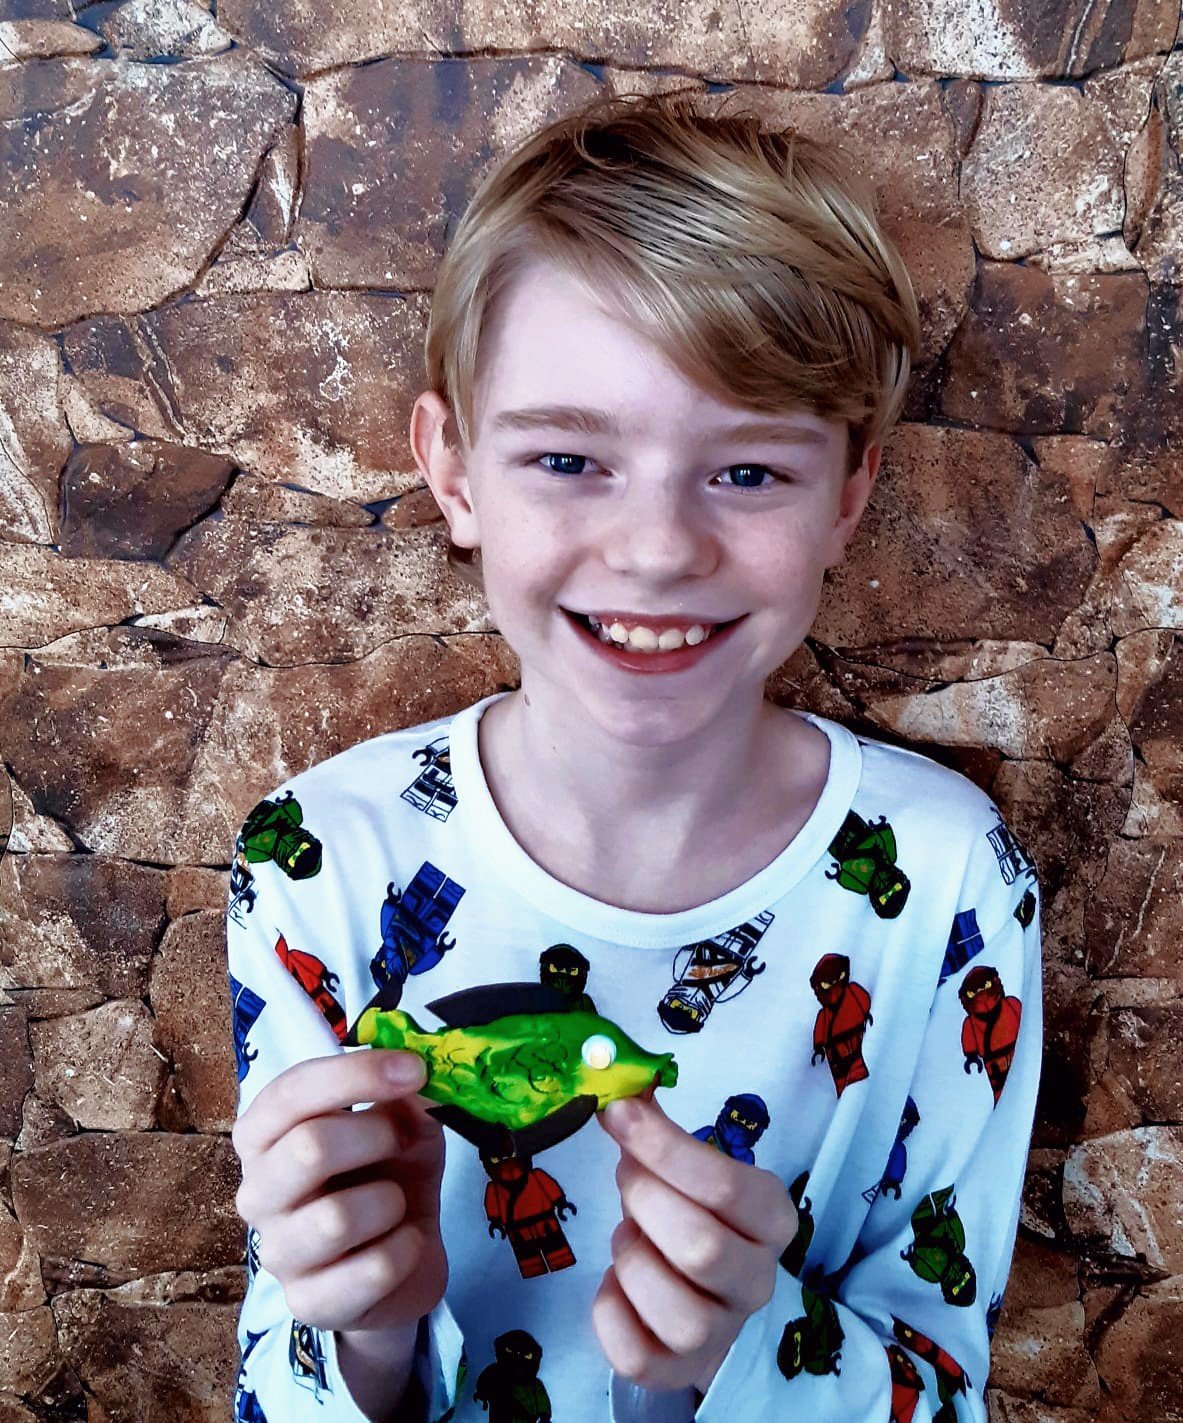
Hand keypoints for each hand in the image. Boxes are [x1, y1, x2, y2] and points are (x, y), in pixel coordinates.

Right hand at [232, 1050, 447, 1332]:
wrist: (405, 1259)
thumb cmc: (390, 1173)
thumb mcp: (405, 1122)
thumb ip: (405, 1096)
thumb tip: (418, 1071)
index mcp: (266, 1135)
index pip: (291, 1092)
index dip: (355, 1073)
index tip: (414, 1068)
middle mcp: (258, 1191)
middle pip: (308, 1147)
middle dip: (375, 1136)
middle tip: (402, 1141)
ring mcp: (278, 1253)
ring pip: (336, 1218)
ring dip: (389, 1201)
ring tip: (394, 1203)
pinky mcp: (309, 1304)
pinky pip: (372, 1268)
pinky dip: (406, 1249)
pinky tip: (403, 1244)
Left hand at [593, 1095, 797, 1394]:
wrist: (702, 1293)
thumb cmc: (690, 1213)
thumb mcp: (687, 1170)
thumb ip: (658, 1134)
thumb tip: (617, 1093)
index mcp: (771, 1219)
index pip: (726, 1185)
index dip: (664, 1147)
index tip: (620, 1113)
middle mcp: (756, 1281)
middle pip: (701, 1247)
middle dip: (646, 1201)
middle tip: (627, 1176)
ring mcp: (721, 1333)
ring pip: (675, 1308)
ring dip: (631, 1260)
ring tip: (630, 1237)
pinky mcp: (678, 1371)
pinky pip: (636, 1355)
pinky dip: (610, 1313)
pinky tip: (615, 1285)